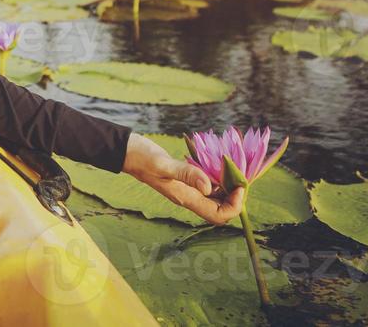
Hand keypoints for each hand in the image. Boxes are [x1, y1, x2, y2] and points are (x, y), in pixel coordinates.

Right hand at [120, 133, 245, 225]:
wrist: (126, 152)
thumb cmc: (142, 158)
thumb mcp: (163, 164)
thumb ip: (186, 174)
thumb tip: (209, 188)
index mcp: (186, 198)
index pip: (218, 215)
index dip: (234, 206)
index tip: (239, 186)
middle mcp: (189, 198)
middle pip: (220, 211)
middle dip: (235, 199)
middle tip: (240, 178)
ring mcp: (187, 190)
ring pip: (216, 199)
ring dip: (228, 189)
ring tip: (233, 171)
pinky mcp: (185, 180)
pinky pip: (208, 186)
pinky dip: (218, 179)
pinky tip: (219, 165)